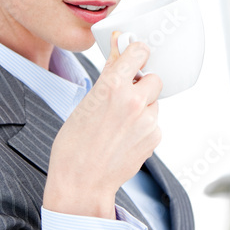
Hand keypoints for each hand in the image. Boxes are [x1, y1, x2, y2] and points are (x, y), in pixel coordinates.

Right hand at [43, 31, 162, 218]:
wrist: (82, 182)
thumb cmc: (74, 144)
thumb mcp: (86, 102)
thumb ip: (108, 74)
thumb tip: (119, 46)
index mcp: (112, 85)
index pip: (139, 51)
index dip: (137, 54)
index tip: (135, 57)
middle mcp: (134, 100)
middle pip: (154, 78)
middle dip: (142, 85)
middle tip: (125, 98)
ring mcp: (147, 120)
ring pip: (155, 102)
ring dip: (143, 108)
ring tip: (120, 125)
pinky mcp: (154, 137)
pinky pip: (154, 122)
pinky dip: (144, 127)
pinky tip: (125, 138)